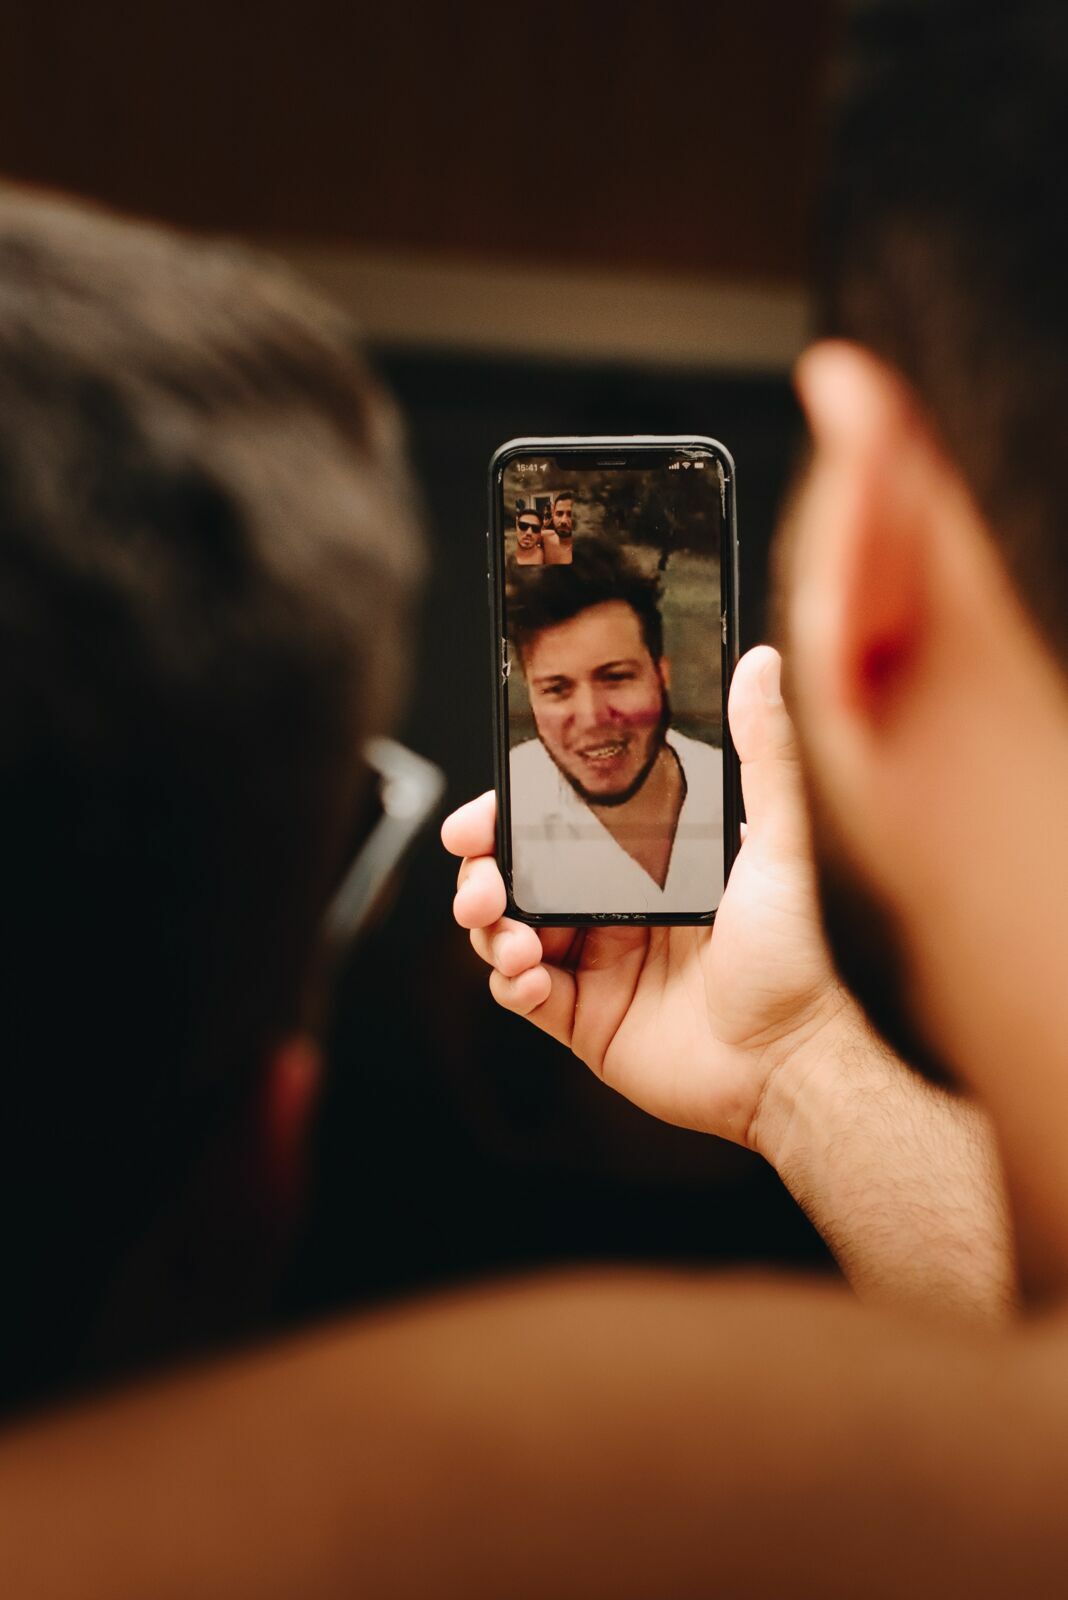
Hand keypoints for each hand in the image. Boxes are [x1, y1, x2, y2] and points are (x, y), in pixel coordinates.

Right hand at [441, 646, 847, 1151]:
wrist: (784, 1064)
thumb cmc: (789, 955)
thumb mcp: (776, 843)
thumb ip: (764, 754)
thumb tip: (760, 662)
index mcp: (642, 862)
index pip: (557, 825)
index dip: (510, 814)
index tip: (482, 812)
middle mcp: (610, 908)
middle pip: (516, 875)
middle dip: (481, 869)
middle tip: (478, 873)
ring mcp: (591, 966)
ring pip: (504, 931)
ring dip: (487, 925)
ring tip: (506, 934)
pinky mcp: (580, 1020)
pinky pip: (519, 994)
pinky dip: (510, 982)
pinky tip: (532, 977)